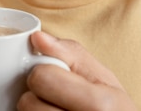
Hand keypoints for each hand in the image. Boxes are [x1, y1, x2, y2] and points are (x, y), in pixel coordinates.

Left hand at [18, 31, 137, 109]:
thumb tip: (37, 38)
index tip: (55, 78)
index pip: (41, 78)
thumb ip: (71, 53)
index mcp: (98, 104)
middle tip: (55, 98)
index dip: (44, 73)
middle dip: (37, 95)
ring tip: (55, 110)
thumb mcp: (103, 78)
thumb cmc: (113, 108)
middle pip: (27, 102)